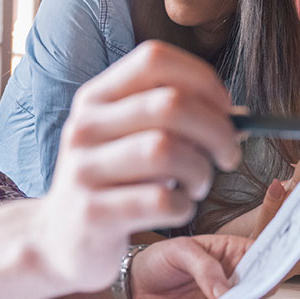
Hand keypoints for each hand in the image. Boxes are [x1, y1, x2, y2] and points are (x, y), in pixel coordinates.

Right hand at [40, 42, 242, 293]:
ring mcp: (84, 169)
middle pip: (170, 104)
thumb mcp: (130, 140)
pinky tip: (177, 209)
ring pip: (167, 151)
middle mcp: (85, 127)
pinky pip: (160, 201)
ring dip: (201, 171)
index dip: (202, 79)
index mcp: (96, 98)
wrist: (60, 239)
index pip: (154, 60)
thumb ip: (176, 121)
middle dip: (217, 131)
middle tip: (228, 156)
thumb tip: (239, 117)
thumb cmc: (113, 184)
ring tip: (197, 185)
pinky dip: (184, 206)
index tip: (225, 110)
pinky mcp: (93, 213)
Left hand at [131, 235, 257, 298]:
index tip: (264, 277)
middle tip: (238, 296)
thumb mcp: (180, 252)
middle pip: (259, 287)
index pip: (261, 256)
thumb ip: (205, 268)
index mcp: (230, 251)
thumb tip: (225, 290)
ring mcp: (223, 298)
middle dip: (253, 293)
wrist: (135, 286)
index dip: (269, 266)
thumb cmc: (158, 260)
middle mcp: (232, 276)